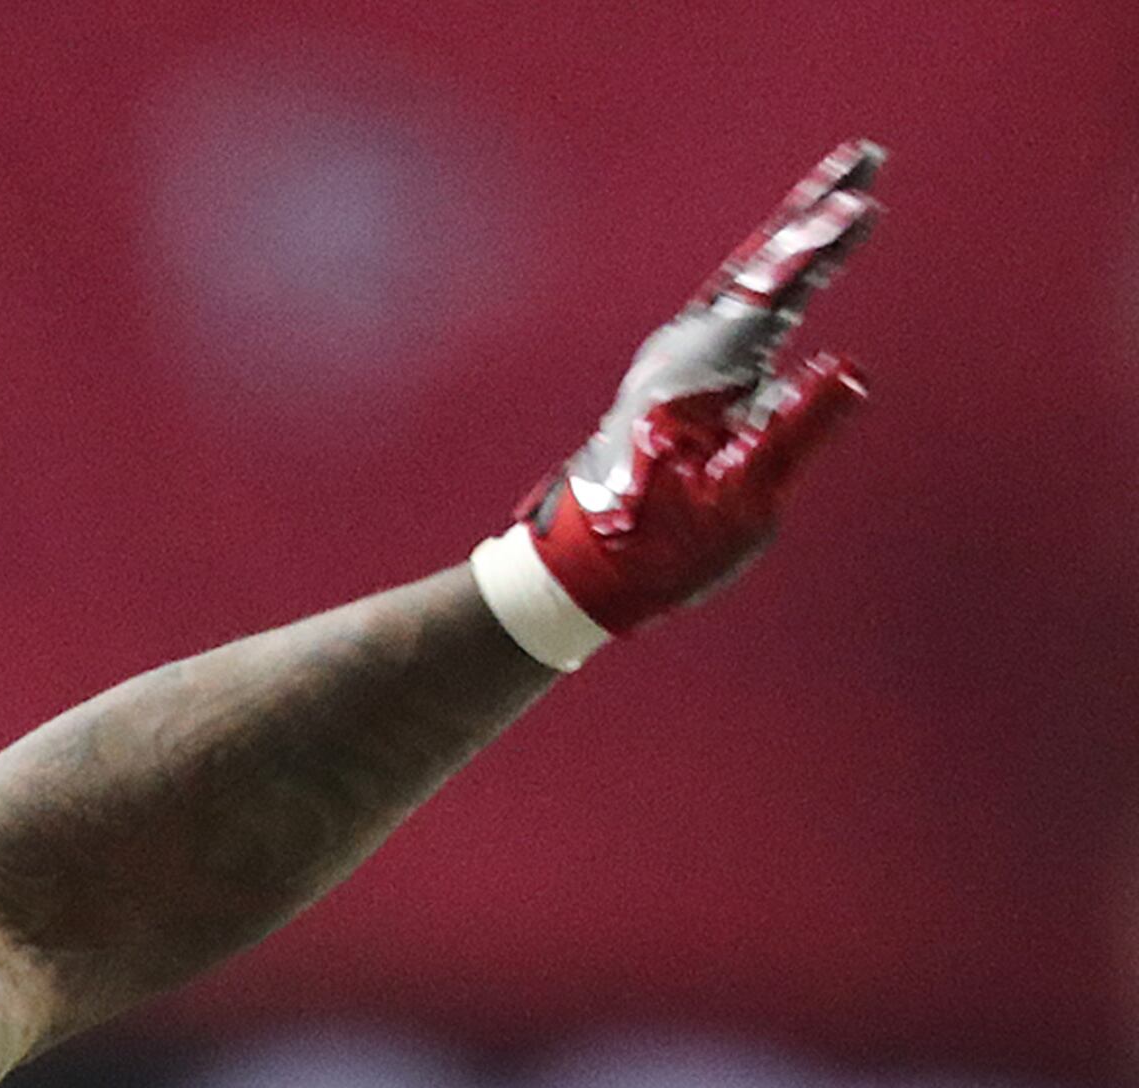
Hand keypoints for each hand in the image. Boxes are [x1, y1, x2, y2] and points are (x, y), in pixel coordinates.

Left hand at [495, 142, 880, 656]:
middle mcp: (684, 351)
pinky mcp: (670, 378)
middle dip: (816, 209)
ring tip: (837, 197)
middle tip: (867, 155)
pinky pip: (728, 306)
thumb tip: (851, 371)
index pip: (778, 289)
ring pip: (744, 278)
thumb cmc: (662, 544)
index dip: (826, 245)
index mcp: (703, 372)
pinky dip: (764, 276)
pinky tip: (782, 272)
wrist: (581, 568)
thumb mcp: (741, 500)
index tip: (868, 203)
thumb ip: (797, 433)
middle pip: (761, 262)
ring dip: (792, 235)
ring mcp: (673, 360)